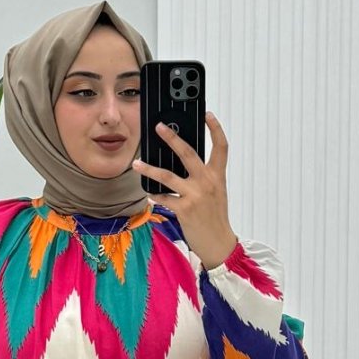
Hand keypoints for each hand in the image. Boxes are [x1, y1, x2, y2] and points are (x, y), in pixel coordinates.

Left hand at [132, 111, 238, 269]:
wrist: (218, 243)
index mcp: (217, 176)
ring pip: (167, 176)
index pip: (221, 147)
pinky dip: (155, 194)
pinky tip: (148, 191)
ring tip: (137, 163)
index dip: (216, 128)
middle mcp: (207, 182)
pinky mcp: (184, 209)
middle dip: (172, 137)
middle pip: (188, 153)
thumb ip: (204, 177)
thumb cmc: (215, 218)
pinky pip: (164, 198)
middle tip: (159, 127)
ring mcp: (195, 195)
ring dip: (149, 169)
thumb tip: (184, 164)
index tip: (207, 114)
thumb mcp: (216, 193)